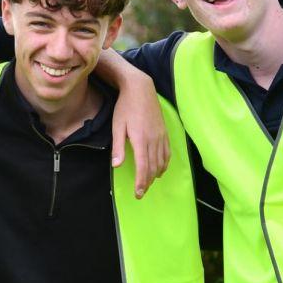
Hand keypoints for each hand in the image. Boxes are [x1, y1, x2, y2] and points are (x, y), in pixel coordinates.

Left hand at [112, 76, 168, 197]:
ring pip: (161, 161)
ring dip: (155, 175)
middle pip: (153, 167)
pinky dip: (164, 164)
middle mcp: (153, 140)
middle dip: (147, 182)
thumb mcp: (117, 127)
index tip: (138, 193)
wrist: (140, 89)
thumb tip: (116, 165)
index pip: (143, 167)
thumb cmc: (125, 107)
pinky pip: (167, 152)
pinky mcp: (164, 132)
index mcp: (141, 140)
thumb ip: (118, 147)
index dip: (141, 182)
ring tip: (148, 183)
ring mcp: (161, 136)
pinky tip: (160, 169)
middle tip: (141, 193)